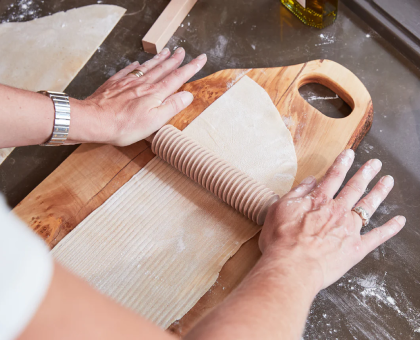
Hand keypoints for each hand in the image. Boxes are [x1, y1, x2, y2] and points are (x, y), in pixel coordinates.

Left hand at [68, 47, 206, 145]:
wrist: (95, 120)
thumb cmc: (125, 125)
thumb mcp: (155, 121)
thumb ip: (172, 106)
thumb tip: (188, 95)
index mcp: (155, 93)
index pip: (177, 78)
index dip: (191, 68)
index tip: (201, 59)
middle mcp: (144, 84)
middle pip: (163, 69)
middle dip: (175, 60)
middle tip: (183, 50)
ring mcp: (128, 82)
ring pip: (147, 67)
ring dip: (159, 59)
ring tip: (166, 51)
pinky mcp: (115, 84)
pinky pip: (128, 71)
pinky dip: (135, 65)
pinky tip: (137, 62)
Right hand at [259, 149, 405, 290]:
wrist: (293, 266)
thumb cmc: (281, 240)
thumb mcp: (280, 209)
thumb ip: (297, 192)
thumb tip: (310, 180)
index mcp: (319, 201)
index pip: (333, 177)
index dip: (342, 164)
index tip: (350, 153)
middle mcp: (337, 211)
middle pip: (354, 188)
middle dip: (365, 173)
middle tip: (375, 164)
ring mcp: (349, 229)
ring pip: (368, 206)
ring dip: (379, 192)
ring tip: (388, 181)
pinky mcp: (357, 248)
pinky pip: (377, 236)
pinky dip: (390, 228)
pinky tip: (399, 220)